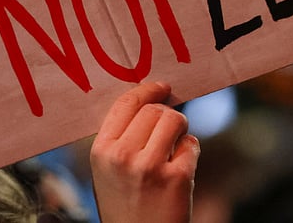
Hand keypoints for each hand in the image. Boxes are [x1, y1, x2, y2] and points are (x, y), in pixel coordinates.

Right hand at [90, 82, 198, 222]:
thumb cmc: (124, 205)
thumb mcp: (107, 170)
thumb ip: (119, 139)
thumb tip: (148, 102)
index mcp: (101, 151)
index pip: (125, 104)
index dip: (147, 90)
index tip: (161, 87)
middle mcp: (122, 156)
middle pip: (154, 110)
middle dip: (167, 113)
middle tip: (171, 126)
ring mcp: (150, 167)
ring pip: (174, 121)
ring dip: (180, 128)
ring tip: (176, 144)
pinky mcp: (177, 179)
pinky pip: (191, 145)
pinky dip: (190, 151)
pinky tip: (181, 167)